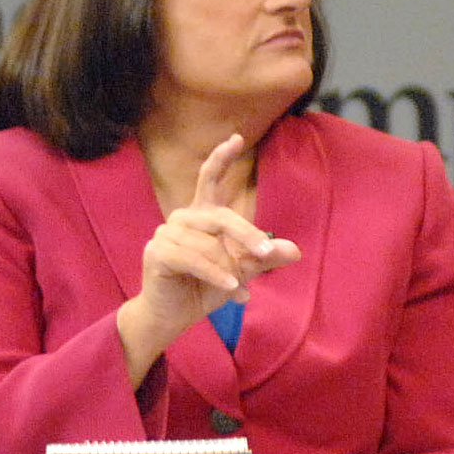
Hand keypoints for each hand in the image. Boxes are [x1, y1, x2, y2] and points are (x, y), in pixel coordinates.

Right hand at [117, 134, 300, 386]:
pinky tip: (232, 289)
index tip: (237, 138)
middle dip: (245, 235)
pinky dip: (216, 275)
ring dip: (228, 269)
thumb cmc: (205, 288)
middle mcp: (182, 218)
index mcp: (201, 215)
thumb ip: (263, 258)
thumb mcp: (241, 272)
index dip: (222, 157)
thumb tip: (295, 250)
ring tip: (238, 289)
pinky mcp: (157, 253)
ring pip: (208, 244)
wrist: (173, 316)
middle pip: (220, 216)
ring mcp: (166, 233)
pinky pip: (194, 260)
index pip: (210, 178)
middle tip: (266, 252)